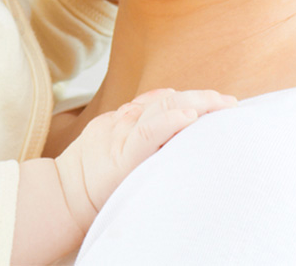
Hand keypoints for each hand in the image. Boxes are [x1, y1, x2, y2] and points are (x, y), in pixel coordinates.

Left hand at [56, 88, 236, 227]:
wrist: (68, 191)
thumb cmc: (102, 198)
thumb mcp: (129, 190)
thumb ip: (152, 165)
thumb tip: (181, 142)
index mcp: (123, 157)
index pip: (148, 131)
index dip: (170, 121)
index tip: (193, 116)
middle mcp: (119, 134)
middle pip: (160, 108)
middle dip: (197, 101)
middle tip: (228, 104)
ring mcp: (115, 122)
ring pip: (156, 101)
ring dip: (190, 97)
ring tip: (218, 100)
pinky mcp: (110, 117)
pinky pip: (143, 103)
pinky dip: (167, 99)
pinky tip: (185, 98)